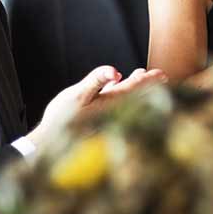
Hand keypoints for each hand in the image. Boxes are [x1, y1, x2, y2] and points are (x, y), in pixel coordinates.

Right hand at [27, 65, 166, 149]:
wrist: (50, 142)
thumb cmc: (62, 119)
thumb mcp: (78, 95)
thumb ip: (96, 80)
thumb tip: (115, 71)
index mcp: (111, 104)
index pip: (135, 89)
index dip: (149, 81)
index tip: (163, 75)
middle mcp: (112, 111)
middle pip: (134, 94)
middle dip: (146, 84)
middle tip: (162, 76)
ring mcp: (105, 115)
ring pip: (124, 97)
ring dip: (133, 86)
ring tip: (140, 75)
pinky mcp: (96, 116)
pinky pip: (112, 101)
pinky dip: (117, 90)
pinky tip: (116, 82)